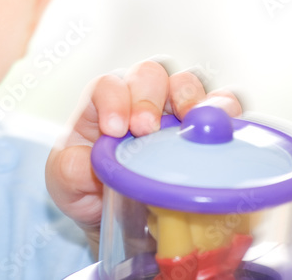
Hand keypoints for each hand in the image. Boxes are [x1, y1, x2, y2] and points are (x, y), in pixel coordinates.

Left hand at [45, 60, 241, 250]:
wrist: (120, 217)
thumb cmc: (88, 188)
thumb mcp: (66, 182)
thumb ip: (68, 170)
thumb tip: (87, 162)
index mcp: (104, 103)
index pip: (108, 85)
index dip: (113, 100)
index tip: (114, 129)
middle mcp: (141, 98)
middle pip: (150, 74)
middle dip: (148, 97)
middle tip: (146, 128)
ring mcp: (175, 109)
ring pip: (187, 81)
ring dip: (190, 98)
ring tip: (188, 124)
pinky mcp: (205, 127)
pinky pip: (223, 105)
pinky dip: (225, 111)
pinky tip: (221, 130)